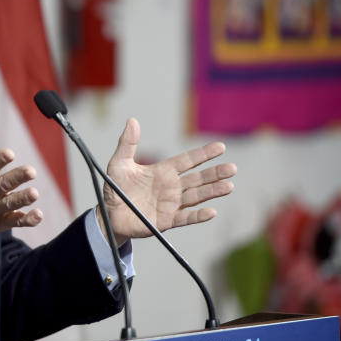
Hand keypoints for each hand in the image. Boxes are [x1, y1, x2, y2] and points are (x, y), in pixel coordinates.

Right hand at [0, 114, 42, 243]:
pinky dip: (27, 220)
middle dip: (16, 178)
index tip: (10, 153)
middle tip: (31, 171)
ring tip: (35, 193)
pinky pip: (15, 221)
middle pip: (1, 185)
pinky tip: (38, 215)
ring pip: (9, 204)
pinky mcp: (1, 222)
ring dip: (22, 199)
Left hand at [101, 118, 235, 245]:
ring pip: (196, 196)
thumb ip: (127, 144)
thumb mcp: (119, 163)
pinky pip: (185, 218)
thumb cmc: (115, 188)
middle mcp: (171, 187)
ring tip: (229, 186)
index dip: (203, 154)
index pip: (187, 161)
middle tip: (232, 168)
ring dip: (212, 191)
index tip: (220, 147)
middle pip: (198, 178)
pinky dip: (198, 215)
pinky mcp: (166, 221)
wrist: (108, 214)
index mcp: (162, 171)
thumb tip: (132, 120)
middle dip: (215, 173)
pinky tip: (211, 211)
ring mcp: (171, 204)